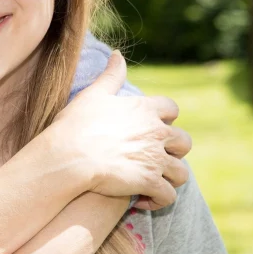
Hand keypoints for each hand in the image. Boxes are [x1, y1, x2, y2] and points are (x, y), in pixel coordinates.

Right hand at [46, 51, 191, 208]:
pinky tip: (142, 199)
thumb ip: (111, 75)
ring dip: (169, 178)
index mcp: (145, 109)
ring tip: (151, 182)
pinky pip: (167, 195)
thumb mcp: (93, 94)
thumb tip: (118, 54)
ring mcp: (155, 159)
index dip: (165, 119)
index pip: (172, 109)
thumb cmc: (76, 124)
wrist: (68, 155)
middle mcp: (157, 133)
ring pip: (181, 172)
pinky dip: (158, 199)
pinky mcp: (149, 182)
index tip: (152, 127)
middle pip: (184, 142)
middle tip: (154, 158)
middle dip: (174, 151)